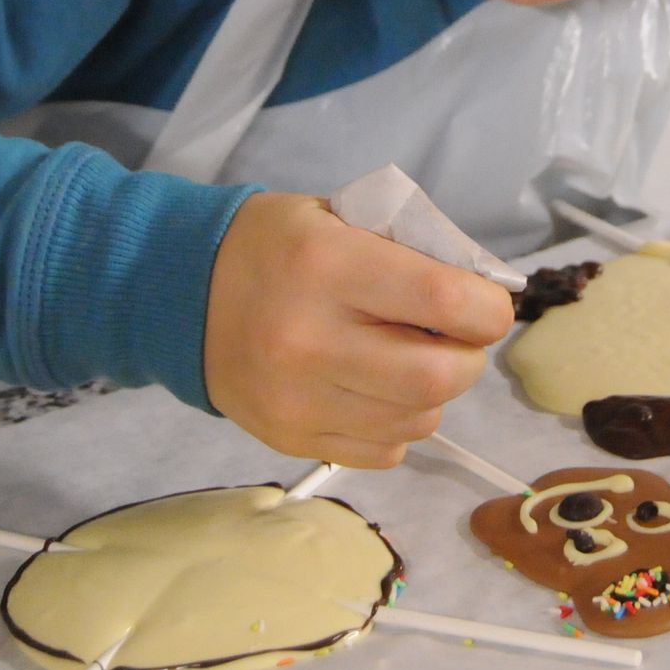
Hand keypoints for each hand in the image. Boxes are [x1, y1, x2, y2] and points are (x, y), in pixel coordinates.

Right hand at [204, 191, 515, 468]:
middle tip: (458, 340)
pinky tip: (377, 391)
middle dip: (469, 358)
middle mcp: (311, 339)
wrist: (181, 292)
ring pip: (417, 420)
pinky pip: (384, 451)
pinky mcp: (290, 438)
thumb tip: (484, 295)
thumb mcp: (340, 218)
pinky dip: (399, 424)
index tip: (486, 305)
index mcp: (328, 266)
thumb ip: (410, 250)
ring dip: (435, 394)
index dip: (488, 309)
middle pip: (438, 376)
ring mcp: (298, 399)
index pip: (445, 301)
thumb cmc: (277, 245)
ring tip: (413, 361)